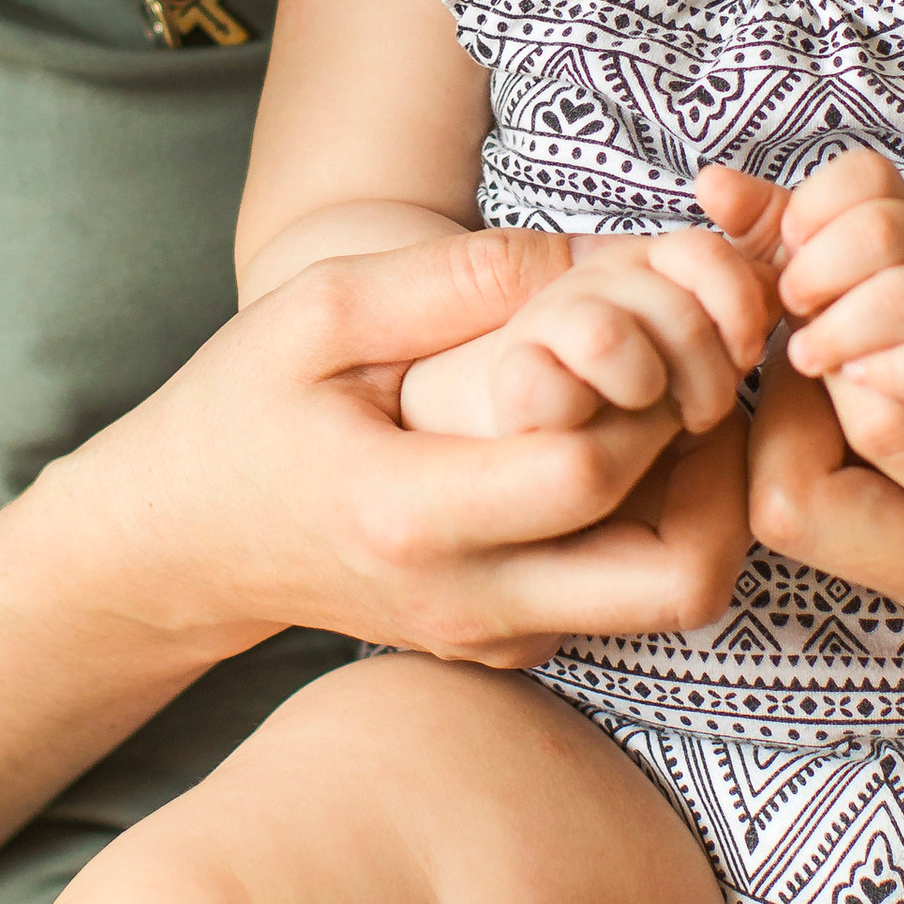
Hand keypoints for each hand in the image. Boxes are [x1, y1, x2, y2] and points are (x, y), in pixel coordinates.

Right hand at [86, 230, 759, 671]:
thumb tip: (591, 256)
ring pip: (674, 597)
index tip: (640, 331)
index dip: (645, 392)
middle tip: (704, 383)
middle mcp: (468, 600)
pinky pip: (628, 601)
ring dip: (707, 503)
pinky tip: (627, 447)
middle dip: (722, 472)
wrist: (180, 545)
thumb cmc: (240, 412)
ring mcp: (495, 638)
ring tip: (678, 409)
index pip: (589, 469)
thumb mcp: (319, 311)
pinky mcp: (510, 648)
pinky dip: (659, 526)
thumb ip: (453, 277)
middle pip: (679, 576)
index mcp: (409, 513)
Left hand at [728, 149, 903, 464]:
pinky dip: (891, 373)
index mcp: (891, 200)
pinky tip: (854, 380)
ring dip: (843, 330)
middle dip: (820, 272)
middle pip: (883, 231)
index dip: (815, 209)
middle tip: (790, 305)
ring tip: (806, 355)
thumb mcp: (801, 249)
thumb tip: (710, 183)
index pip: (865, 174)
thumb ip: (757, 216)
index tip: (789, 245)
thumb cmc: (847, 291)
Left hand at [746, 178, 903, 672]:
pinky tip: (890, 387)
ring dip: (805, 434)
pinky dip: (849, 470)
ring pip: (813, 536)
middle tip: (819, 308)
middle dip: (782, 399)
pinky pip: (865, 550)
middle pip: (795, 511)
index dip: (844, 324)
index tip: (858, 255)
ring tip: (849, 335)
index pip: (878, 424)